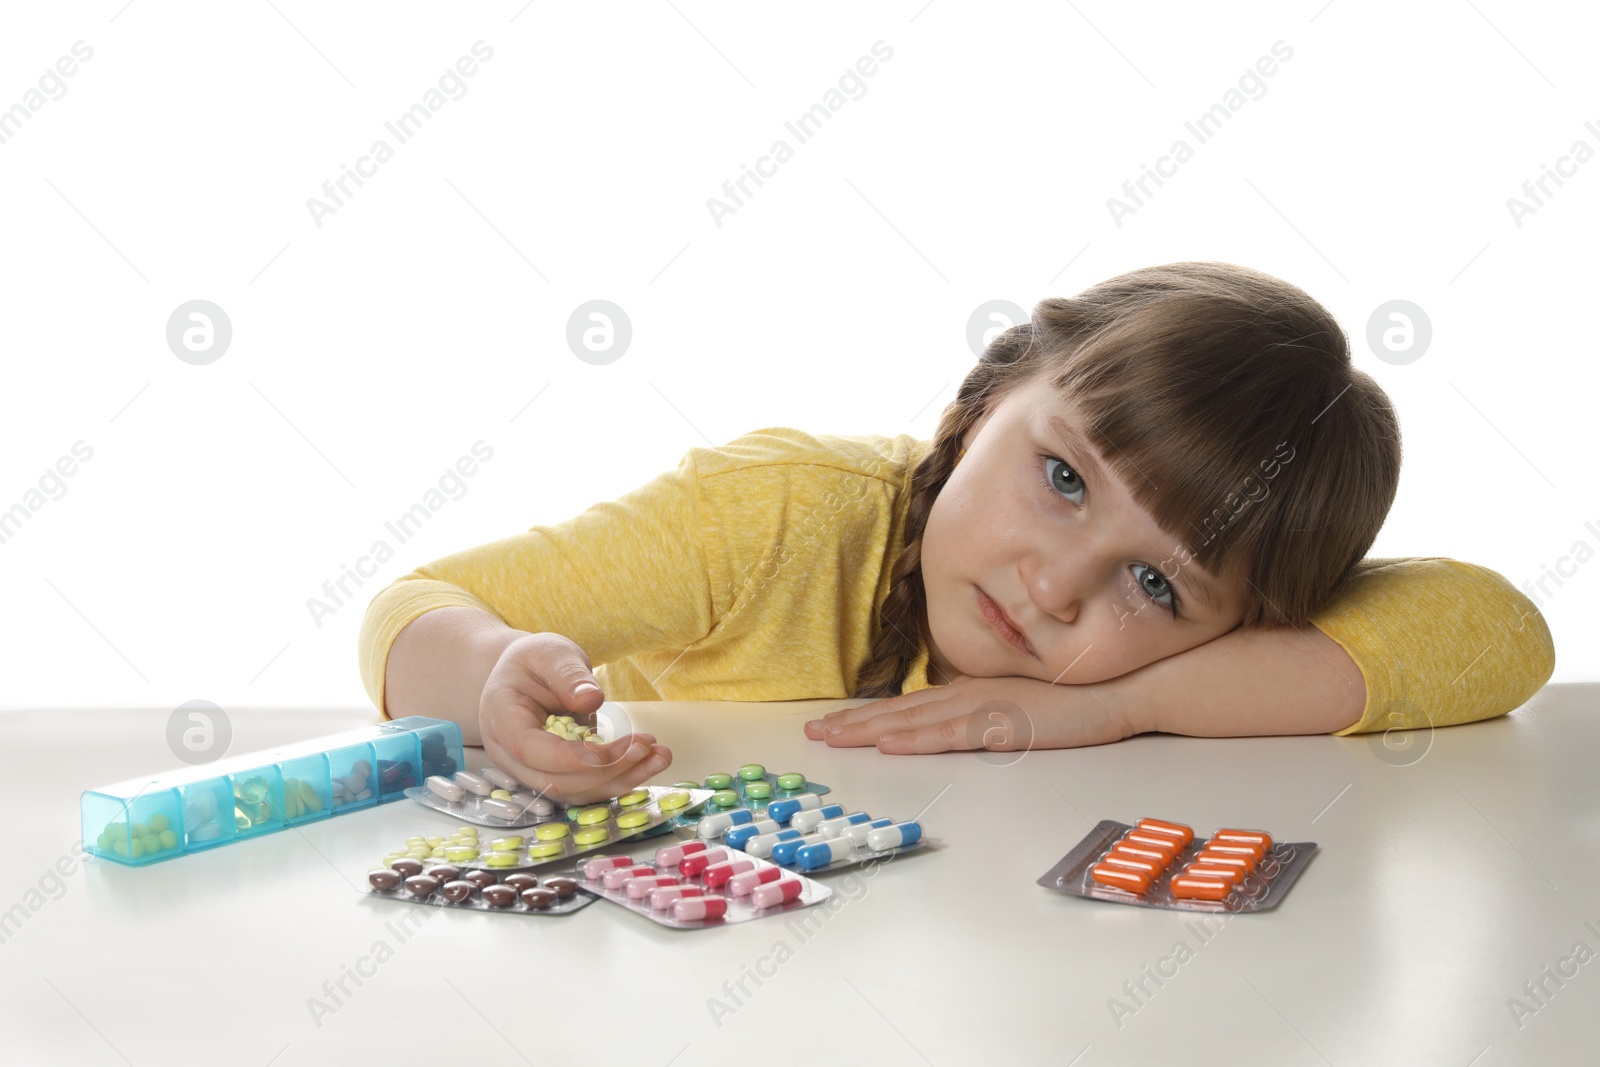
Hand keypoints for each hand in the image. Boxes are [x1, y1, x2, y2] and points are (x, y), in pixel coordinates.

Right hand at [478, 632, 670, 803]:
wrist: (523, 675)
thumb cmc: (532, 660)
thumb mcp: (549, 653)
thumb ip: (567, 675)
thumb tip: (591, 699)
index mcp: (502, 720)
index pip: (532, 751)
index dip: (575, 757)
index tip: (617, 747)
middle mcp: (511, 755)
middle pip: (556, 780)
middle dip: (607, 770)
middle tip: (647, 745)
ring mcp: (532, 770)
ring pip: (575, 791)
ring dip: (621, 779)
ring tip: (660, 755)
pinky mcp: (556, 775)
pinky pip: (586, 786)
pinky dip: (619, 778)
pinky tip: (649, 761)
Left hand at [802, 674, 1139, 753]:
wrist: (1121, 688)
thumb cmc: (1078, 699)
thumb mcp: (1022, 706)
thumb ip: (990, 715)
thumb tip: (961, 727)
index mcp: (972, 692)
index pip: (909, 706)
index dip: (867, 715)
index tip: (832, 724)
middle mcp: (970, 694)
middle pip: (900, 711)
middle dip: (852, 722)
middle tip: (812, 732)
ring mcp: (985, 707)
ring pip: (915, 721)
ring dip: (870, 730)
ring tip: (832, 738)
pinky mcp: (1005, 725)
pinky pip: (952, 734)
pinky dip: (917, 740)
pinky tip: (889, 745)